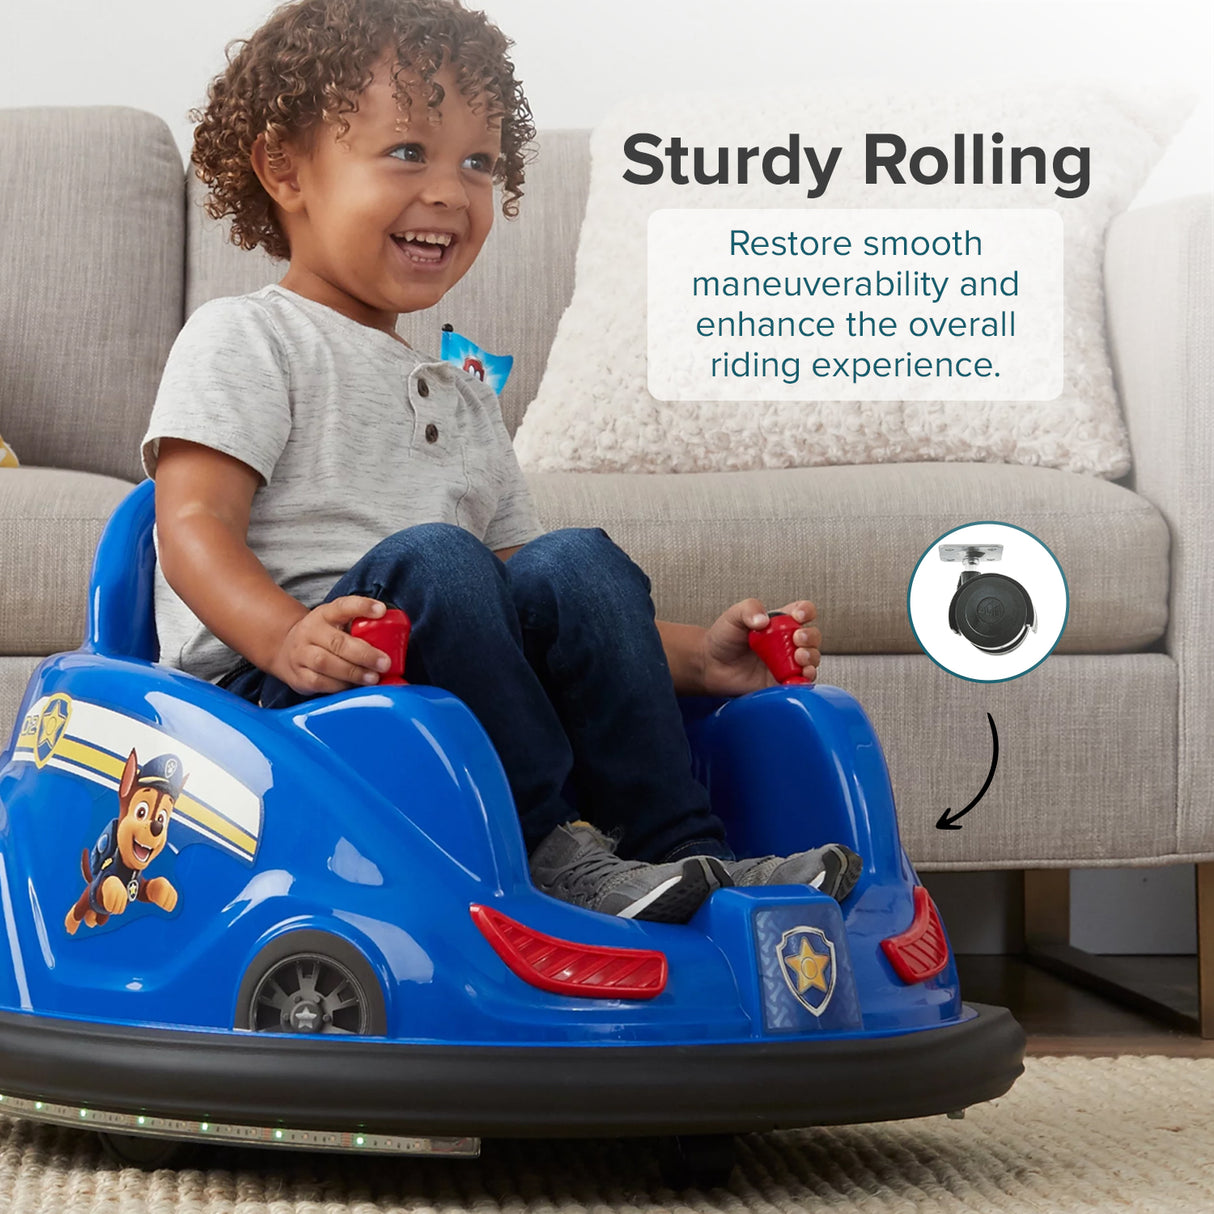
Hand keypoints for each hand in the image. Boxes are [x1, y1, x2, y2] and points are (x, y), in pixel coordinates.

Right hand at [270, 597, 393, 695]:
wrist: (285, 650)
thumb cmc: (324, 637)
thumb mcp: (336, 623)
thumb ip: (359, 627)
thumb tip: (395, 641)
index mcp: (325, 614)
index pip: (343, 606)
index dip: (362, 606)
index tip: (381, 611)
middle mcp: (310, 631)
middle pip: (337, 642)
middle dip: (364, 654)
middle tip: (384, 663)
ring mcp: (301, 654)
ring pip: (326, 664)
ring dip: (353, 672)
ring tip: (373, 678)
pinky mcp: (298, 676)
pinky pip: (320, 682)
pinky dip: (339, 686)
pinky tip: (354, 687)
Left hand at [699, 598, 820, 695]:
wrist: (710, 665)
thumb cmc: (723, 638)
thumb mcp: (734, 616)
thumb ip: (749, 609)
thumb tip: (764, 620)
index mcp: (780, 622)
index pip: (803, 611)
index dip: (806, 611)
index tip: (798, 616)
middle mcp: (787, 642)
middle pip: (813, 636)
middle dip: (810, 637)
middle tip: (797, 639)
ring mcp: (787, 663)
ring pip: (812, 659)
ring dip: (811, 657)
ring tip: (799, 657)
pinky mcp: (782, 682)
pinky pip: (801, 682)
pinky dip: (805, 679)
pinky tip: (797, 676)